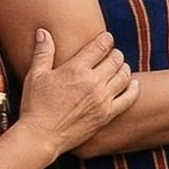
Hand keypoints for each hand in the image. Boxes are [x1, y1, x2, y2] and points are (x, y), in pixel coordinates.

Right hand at [18, 29, 138, 154]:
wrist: (40, 136)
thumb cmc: (35, 106)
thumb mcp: (35, 76)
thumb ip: (43, 52)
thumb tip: (43, 31)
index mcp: (76, 69)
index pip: (101, 46)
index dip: (106, 39)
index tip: (106, 38)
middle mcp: (93, 82)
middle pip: (116, 59)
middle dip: (115, 53)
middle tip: (111, 54)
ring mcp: (102, 99)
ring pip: (124, 75)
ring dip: (124, 68)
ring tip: (119, 67)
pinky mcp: (107, 114)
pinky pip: (129, 98)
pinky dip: (133, 88)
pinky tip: (132, 84)